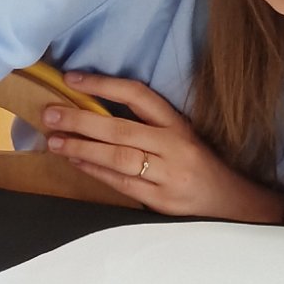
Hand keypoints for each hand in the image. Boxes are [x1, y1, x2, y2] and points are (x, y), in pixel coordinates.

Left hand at [42, 72, 283, 221]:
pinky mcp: (162, 201)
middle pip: (121, 129)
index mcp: (178, 124)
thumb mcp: (180, 137)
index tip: (71, 79)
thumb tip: (91, 112)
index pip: (138, 95)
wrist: (233, 204)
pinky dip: (95, 172)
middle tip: (50, 114)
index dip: (104, 84)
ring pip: (118, 158)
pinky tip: (76, 163)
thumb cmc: (199, 165)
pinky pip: (122, 184)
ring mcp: (168, 175)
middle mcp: (174, 146)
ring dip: (82, 149)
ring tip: (54, 142)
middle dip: (81, 121)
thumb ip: (145, 125)